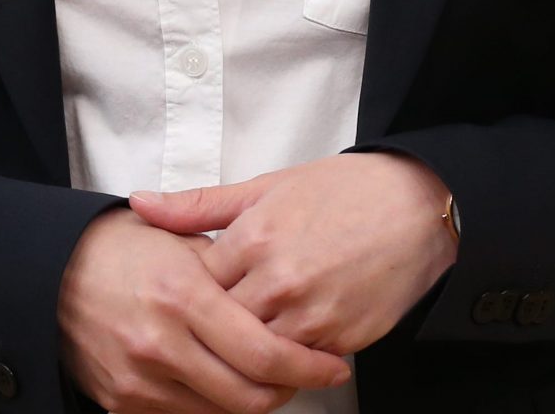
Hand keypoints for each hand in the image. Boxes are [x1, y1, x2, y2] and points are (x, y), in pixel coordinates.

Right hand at [58, 207, 355, 413]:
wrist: (50, 273)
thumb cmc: (121, 248)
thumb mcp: (178, 239)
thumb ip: (232, 267)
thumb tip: (288, 291)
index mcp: (183, 296)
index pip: (264, 352)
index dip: (309, 365)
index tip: (334, 362)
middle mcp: (163, 344)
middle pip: (250, 394)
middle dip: (291, 389)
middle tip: (312, 373)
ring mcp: (142, 379)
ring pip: (223, 412)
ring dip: (256, 398)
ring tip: (273, 375)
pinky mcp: (125, 402)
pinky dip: (216, 404)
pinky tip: (228, 379)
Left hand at [127, 152, 457, 356]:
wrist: (415, 207)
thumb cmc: (341, 191)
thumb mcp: (266, 186)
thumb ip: (198, 205)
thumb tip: (139, 203)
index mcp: (253, 238)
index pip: (195, 287)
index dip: (187, 295)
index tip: (185, 297)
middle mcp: (278, 280)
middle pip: (220, 328)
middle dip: (209, 332)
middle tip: (201, 333)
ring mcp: (311, 314)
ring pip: (255, 357)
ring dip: (244, 356)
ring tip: (234, 350)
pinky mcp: (340, 339)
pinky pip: (296, 369)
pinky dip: (283, 366)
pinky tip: (276, 354)